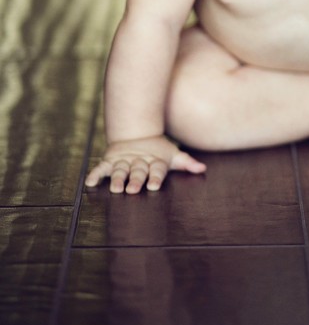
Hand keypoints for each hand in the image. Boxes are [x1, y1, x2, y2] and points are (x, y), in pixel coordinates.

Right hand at [84, 135, 206, 194]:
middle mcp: (139, 161)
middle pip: (138, 171)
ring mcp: (124, 161)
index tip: (153, 186)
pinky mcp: (110, 161)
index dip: (155, 177)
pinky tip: (90, 183)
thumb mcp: (172, 155)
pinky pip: (101, 168)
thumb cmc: (158, 151)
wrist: (136, 134)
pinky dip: (96, 174)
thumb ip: (186, 163)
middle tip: (132, 190)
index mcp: (155, 161)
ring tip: (116, 189)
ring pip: (121, 170)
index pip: (156, 169)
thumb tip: (202, 168)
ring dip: (118, 179)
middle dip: (135, 180)